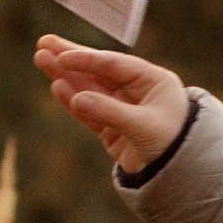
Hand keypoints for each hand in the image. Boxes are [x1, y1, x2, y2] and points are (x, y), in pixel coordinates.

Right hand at [34, 34, 190, 173]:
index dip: (87, 59)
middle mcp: (136, 91)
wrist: (181, 179)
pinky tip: (56, 86)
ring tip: (41, 59)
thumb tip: (77, 99)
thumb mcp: (144, 127)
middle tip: (43, 43)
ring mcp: (122, 109)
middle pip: (98, 70)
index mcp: (152, 80)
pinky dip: (73, 101)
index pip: (114, 64)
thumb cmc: (173, 145)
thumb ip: (110, 112)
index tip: (63, 55)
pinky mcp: (112, 130)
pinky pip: (90, 112)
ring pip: (89, 89)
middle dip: (71, 57)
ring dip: (66, 76)